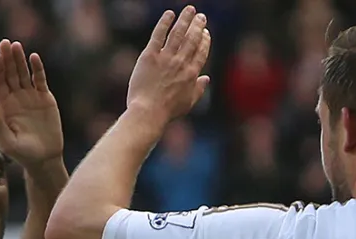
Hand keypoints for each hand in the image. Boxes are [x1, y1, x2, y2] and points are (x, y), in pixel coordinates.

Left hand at [0, 39, 62, 166]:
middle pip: (10, 74)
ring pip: (24, 73)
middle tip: (4, 43)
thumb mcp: (7, 142)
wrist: (44, 158)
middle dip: (7, 59)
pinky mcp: (45, 98)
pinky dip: (37, 69)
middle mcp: (16, 98)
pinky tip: (34, 57)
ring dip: (20, 59)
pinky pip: (40, 80)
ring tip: (16, 45)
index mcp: (4, 106)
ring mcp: (31, 96)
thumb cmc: (23, 153)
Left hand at [126, 7, 210, 124]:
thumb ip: (199, 89)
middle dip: (198, 26)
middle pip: (192, 39)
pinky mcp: (150, 56)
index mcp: (191, 74)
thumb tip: (206, 78)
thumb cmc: (168, 111)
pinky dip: (164, 23)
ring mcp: (166, 58)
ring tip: (189, 9)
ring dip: (185, 20)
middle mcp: (181, 63)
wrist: (148, 112)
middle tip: (201, 16)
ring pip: (178, 34)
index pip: (201, 52)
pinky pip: (158, 35)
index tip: (206, 32)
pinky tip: (169, 14)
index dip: (204, 40)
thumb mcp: (188, 103)